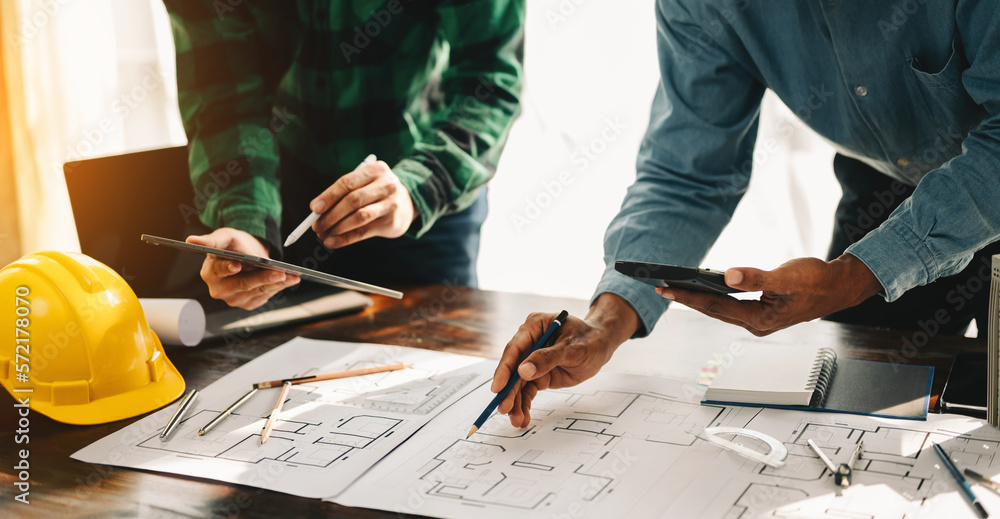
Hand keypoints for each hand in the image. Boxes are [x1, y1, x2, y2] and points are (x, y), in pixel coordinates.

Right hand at [186, 228, 299, 309]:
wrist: (246, 254)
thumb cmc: (232, 245)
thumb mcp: (224, 237)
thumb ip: (211, 240)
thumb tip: (190, 240)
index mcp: (209, 273)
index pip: (219, 271)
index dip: (228, 268)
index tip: (238, 265)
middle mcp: (219, 290)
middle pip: (243, 285)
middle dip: (263, 278)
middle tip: (280, 272)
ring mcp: (234, 299)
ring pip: (258, 292)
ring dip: (277, 284)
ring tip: (292, 276)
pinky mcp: (248, 303)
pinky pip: (266, 296)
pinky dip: (279, 288)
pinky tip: (290, 280)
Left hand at [311, 160, 416, 248]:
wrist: (408, 203)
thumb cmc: (376, 192)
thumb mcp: (365, 184)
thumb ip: (343, 194)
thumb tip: (317, 212)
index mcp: (375, 170)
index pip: (347, 182)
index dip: (329, 196)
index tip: (314, 209)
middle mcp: (386, 185)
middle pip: (352, 200)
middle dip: (331, 215)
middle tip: (317, 226)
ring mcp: (391, 203)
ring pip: (359, 217)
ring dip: (337, 228)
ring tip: (324, 235)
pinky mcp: (392, 221)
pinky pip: (364, 231)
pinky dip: (346, 238)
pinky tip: (334, 242)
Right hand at [491, 294, 639, 427]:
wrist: (601, 345)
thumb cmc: (589, 340)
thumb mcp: (572, 349)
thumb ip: (547, 359)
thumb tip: (523, 371)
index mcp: (534, 326)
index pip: (514, 349)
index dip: (504, 369)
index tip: (498, 387)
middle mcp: (529, 343)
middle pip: (513, 369)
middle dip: (509, 391)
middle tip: (504, 409)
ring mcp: (532, 360)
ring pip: (518, 383)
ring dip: (516, 402)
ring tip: (517, 420)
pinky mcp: (538, 374)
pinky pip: (527, 390)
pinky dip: (524, 404)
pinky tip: (523, 417)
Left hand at [656, 254, 882, 335]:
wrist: (837, 287)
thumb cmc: (816, 281)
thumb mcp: (786, 276)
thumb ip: (756, 277)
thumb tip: (728, 275)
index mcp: (760, 319)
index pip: (715, 307)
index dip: (688, 297)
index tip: (666, 289)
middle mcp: (755, 323)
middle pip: (712, 311)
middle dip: (686, 299)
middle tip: (659, 288)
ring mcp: (758, 319)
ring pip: (720, 309)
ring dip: (697, 298)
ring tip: (674, 288)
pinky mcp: (761, 312)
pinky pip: (729, 305)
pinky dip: (713, 296)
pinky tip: (702, 288)